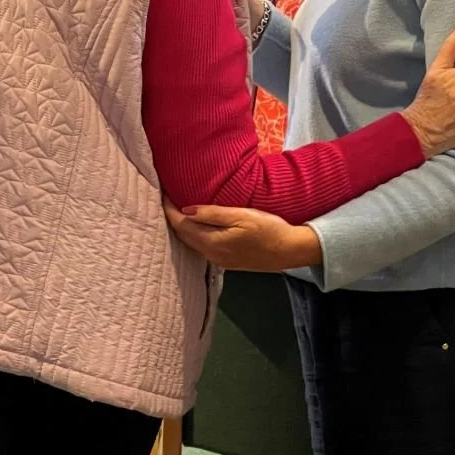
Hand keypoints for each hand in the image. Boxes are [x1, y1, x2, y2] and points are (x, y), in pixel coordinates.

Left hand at [166, 202, 321, 270]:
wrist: (290, 250)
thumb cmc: (268, 228)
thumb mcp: (241, 215)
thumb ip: (212, 214)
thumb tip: (185, 210)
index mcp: (213, 243)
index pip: (181, 225)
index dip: (170, 209)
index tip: (164, 193)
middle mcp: (212, 255)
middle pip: (183, 235)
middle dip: (172, 217)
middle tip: (167, 198)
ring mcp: (219, 260)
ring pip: (192, 242)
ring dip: (183, 226)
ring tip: (177, 208)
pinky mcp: (227, 262)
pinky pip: (202, 246)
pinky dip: (194, 234)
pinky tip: (196, 224)